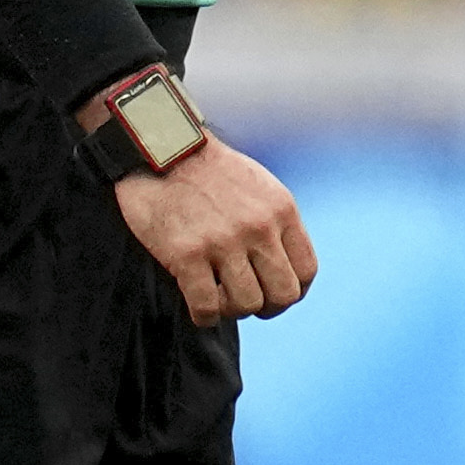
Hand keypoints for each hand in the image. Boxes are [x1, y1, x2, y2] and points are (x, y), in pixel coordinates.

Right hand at [113, 135, 315, 324]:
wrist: (159, 147)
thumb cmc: (206, 169)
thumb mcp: (258, 186)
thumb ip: (274, 221)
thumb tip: (280, 264)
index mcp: (280, 210)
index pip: (306, 271)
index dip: (292, 291)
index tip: (273, 292)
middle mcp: (258, 227)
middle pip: (283, 295)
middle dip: (266, 307)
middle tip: (245, 300)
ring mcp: (222, 242)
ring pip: (246, 305)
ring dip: (231, 309)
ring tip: (217, 297)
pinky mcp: (186, 254)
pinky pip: (206, 308)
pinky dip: (204, 316)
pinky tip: (198, 306)